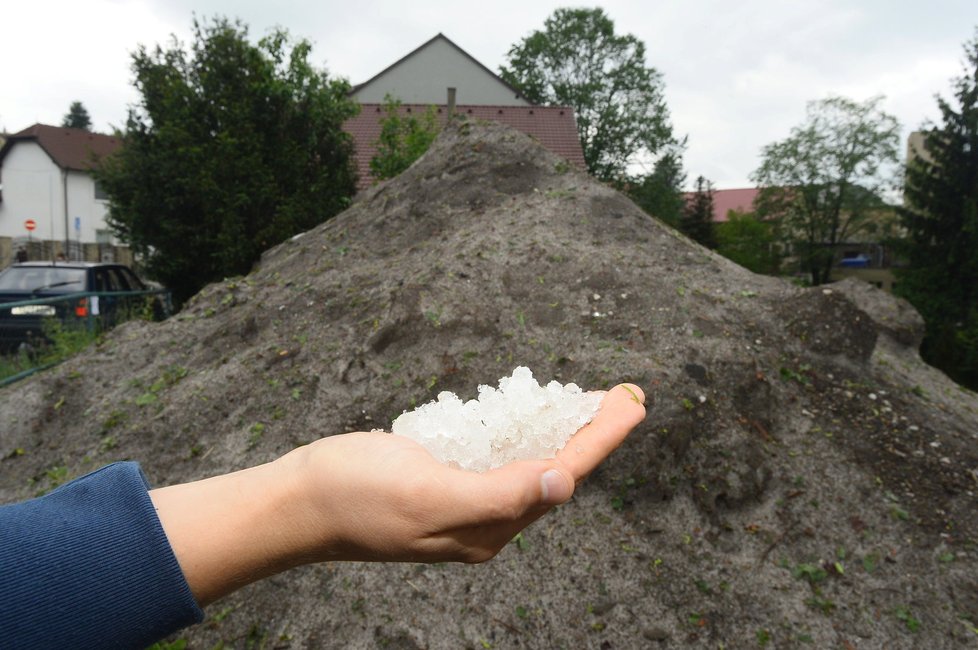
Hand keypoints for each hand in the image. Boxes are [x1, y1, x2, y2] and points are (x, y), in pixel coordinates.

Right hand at [151, 383, 645, 605]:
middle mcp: (484, 517)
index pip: (560, 474)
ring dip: (561, 427)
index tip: (631, 402)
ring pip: (528, 458)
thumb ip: (498, 494)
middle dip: (592, 431)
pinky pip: (496, 453)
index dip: (600, 438)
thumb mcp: (429, 495)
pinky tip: (530, 410)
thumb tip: (561, 481)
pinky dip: (519, 428)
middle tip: (624, 395)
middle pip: (553, 466)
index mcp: (488, 527)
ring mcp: (463, 497)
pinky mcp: (444, 477)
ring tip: (589, 400)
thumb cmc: (356, 498)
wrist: (300, 502)